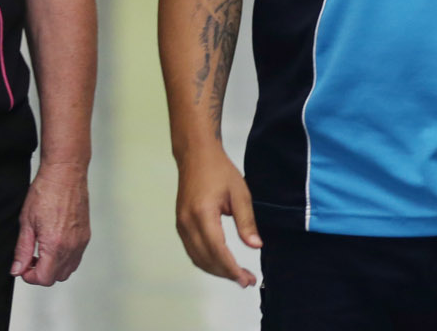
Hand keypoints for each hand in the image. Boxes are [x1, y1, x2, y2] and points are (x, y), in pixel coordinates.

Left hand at [12, 162, 90, 285]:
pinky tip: (53, 243)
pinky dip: (64, 258)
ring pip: (68, 269)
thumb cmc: (46, 191)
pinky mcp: (86, 234)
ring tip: (41, 251)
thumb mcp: (26, 222)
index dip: (29, 276)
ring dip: (54, 267)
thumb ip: (22, 250)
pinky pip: (76, 257)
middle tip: (30, 259)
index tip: (22, 266)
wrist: (65, 173)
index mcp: (55, 244)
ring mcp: (81, 241)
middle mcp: (72, 246)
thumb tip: (17, 269)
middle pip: (57, 277)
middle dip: (41, 273)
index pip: (44, 278)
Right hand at [174, 144, 260, 287]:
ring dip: (216, 270)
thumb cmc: (220, 170)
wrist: (196, 155)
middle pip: (206, 259)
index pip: (217, 250)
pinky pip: (192, 250)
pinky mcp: (180, 224)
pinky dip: (207, 261)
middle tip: (246, 281)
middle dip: (226, 274)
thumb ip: (247, 221)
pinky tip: (221, 264)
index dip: (231, 268)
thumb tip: (255, 246)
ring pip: (197, 258)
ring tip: (237, 275)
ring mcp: (181, 224)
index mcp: (202, 213)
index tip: (246, 279)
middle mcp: (187, 222)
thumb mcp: (240, 193)